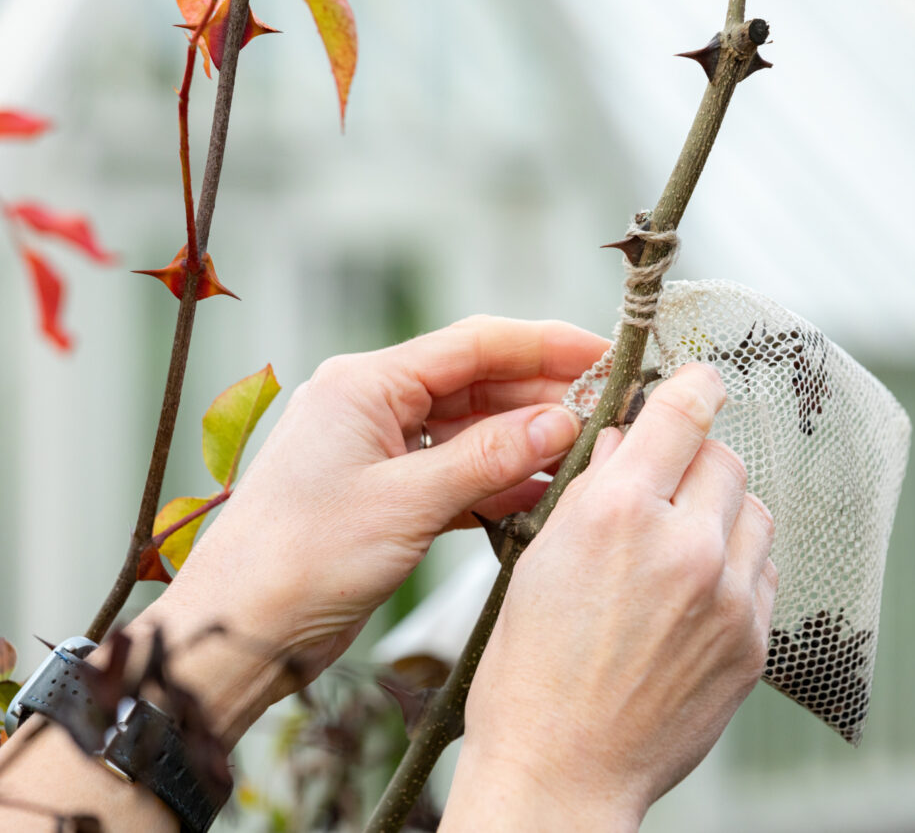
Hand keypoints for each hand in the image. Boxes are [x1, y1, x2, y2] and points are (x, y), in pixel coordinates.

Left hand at [134, 315, 607, 738]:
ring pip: (473, 432)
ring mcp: (381, 453)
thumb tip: (561, 422)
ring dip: (526, 443)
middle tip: (610, 413)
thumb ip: (487, 459)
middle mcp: (374, 407)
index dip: (545, 346)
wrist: (238, 635)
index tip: (605, 355)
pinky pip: (458, 475)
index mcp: (365, 384)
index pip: (474, 344)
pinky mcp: (389, 497)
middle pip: (478, 385)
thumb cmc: (299, 561)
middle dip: (543, 398)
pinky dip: (499, 484)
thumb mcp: (404, 504)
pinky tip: (545, 496)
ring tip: (590, 455)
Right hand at [442, 364, 777, 830]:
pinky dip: (736, 565)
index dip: (693, 387)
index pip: (680, 416)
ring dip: (721, 511)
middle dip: (695, 460)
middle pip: (724, 460)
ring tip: (682, 543)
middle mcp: (684, 547)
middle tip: (668, 482)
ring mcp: (728, 597)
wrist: (563, 770)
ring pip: (754, 513)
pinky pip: (763, 572)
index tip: (702, 381)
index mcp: (618, 515)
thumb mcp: (541, 559)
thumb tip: (631, 443)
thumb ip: (595, 490)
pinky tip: (696, 591)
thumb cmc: (531, 672)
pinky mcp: (752, 642)